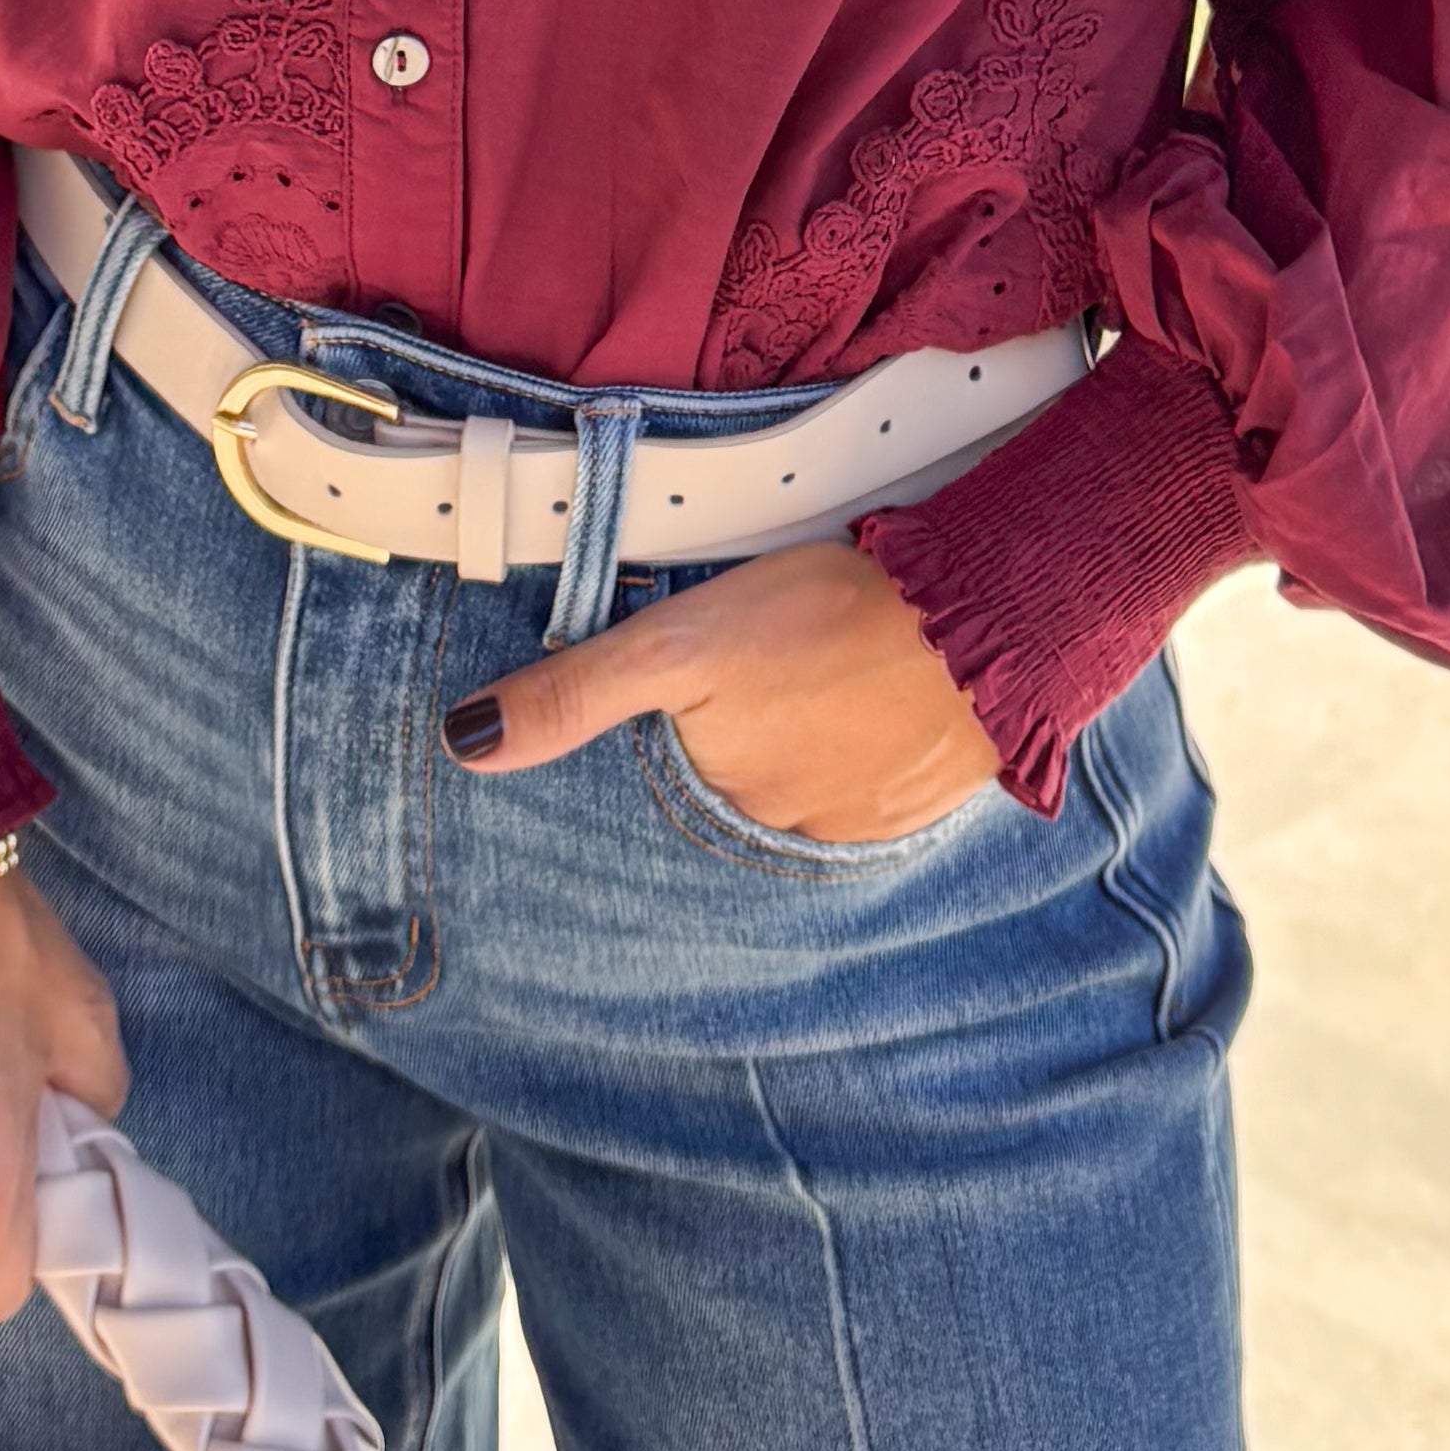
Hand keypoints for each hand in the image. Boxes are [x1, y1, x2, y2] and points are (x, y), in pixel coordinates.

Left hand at [443, 539, 996, 844]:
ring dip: (809, 734)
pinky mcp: (922, 798)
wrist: (985, 625)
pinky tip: (874, 693)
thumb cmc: (828, 621)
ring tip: (823, 670)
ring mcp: (859, 820)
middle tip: (770, 666)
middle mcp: (784, 829)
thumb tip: (464, 747)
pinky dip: (868, 741)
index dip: (677, 732)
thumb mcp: (679, 643)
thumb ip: (575, 693)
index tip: (697, 697)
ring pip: (806, 773)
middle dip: (743, 731)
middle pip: (738, 777)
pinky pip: (873, 777)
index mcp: (722, 794)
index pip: (671, 778)